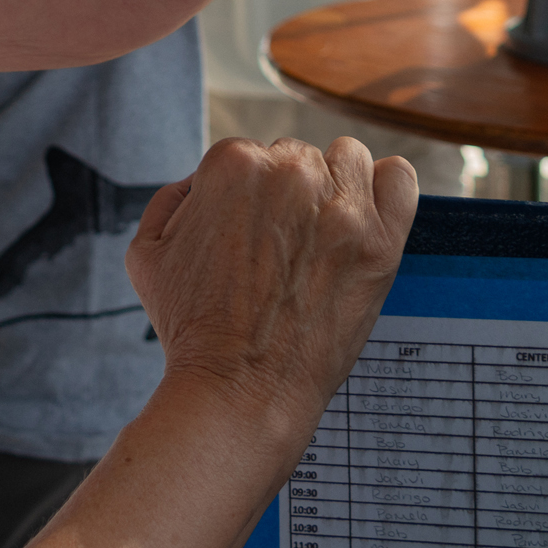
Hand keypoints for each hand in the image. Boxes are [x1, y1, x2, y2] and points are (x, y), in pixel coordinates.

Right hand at [126, 136, 417, 430]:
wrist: (239, 391)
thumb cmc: (193, 328)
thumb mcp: (148, 251)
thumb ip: (172, 198)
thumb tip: (201, 183)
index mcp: (232, 164)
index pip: (250, 156)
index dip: (245, 201)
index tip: (248, 238)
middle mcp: (289, 173)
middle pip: (298, 157)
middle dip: (287, 196)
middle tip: (278, 251)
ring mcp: (340, 207)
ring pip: (348, 160)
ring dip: (335, 188)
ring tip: (319, 237)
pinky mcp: (379, 242)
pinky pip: (399, 181)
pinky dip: (386, 192)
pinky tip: (365, 221)